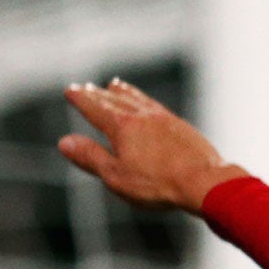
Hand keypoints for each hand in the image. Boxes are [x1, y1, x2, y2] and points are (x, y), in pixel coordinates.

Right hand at [58, 79, 247, 212]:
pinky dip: (146, 101)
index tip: (70, 91)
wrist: (204, 182)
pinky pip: (157, 107)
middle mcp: (140, 115)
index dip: (80, 99)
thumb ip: (91, 158)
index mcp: (120, 126)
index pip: (94, 107)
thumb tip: (64, 142)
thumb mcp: (116, 176)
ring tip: (115, 85)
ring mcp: (163, 118)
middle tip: (86, 87)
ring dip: (123, 91)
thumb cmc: (159, 184)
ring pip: (137, 98)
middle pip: (114, 99)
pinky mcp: (181, 126)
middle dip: (98, 94)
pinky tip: (149, 105)